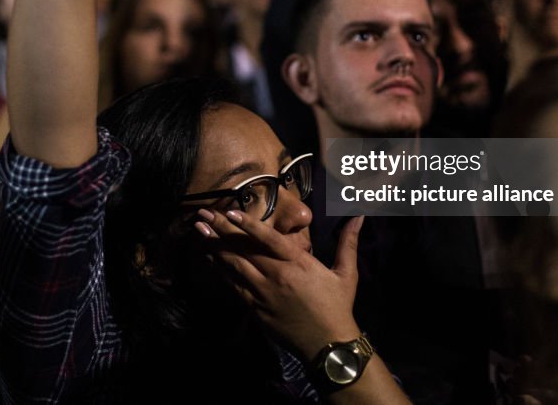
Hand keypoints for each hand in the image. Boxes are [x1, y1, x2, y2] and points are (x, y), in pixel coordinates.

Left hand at [195, 209, 364, 361]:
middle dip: (221, 229)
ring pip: (234, 265)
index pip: (268, 238)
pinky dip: (220, 270)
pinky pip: (233, 285)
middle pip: (244, 248)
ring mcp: (264, 293)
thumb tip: (359, 216)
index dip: (248, 224)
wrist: (328, 345)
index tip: (229, 211)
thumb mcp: (346, 273)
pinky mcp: (256, 308)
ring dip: (214, 246)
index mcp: (298, 263)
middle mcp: (277, 275)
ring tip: (198, 230)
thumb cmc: (338, 306)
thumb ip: (348, 242)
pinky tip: (208, 258)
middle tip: (202, 214)